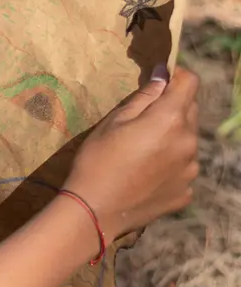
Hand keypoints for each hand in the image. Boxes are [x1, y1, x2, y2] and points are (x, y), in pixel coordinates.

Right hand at [66, 65, 198, 241]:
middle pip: (190, 112)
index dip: (176, 76)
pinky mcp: (187, 191)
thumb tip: (163, 75)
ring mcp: (191, 169)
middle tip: (142, 122)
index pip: (190, 83)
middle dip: (172, 108)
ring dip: (172, 138)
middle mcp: (189, 142)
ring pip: (188, 141)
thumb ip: (144, 97)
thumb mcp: (112, 122)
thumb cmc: (96, 161)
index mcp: (170, 119)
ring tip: (141, 153)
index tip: (160, 81)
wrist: (94, 211)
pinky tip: (145, 175)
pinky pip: (183, 168)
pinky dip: (170, 166)